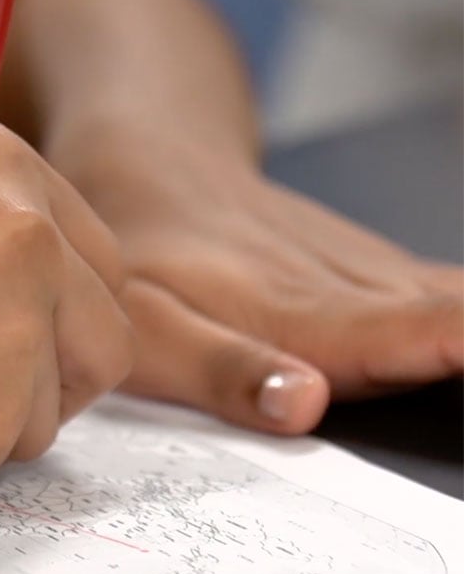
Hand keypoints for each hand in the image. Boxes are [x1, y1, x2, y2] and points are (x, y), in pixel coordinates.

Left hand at [54, 123, 462, 434]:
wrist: (151, 164)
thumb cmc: (141, 253)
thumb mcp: (149, 324)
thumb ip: (223, 369)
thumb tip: (305, 409)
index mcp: (298, 311)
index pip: (410, 334)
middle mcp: (352, 288)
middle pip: (461, 321)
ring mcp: (370, 272)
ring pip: (459, 304)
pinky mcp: (374, 267)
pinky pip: (442, 294)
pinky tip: (462, 333)